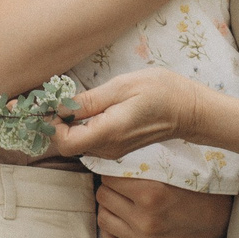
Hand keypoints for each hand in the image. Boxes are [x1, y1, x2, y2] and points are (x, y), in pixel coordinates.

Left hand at [53, 66, 206, 163]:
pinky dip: (79, 127)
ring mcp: (112, 150)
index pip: (65, 142)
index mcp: (109, 132)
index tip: (49, 104)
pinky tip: (84, 108)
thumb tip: (59, 108)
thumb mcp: (122, 87)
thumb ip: (89, 101)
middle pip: (67, 144)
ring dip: (66, 124)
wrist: (188, 110)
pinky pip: (88, 140)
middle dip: (54, 123)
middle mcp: (108, 148)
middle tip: (52, 98)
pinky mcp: (115, 147)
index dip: (51, 124)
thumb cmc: (160, 91)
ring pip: (76, 143)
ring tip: (69, 100)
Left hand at [95, 177, 231, 237]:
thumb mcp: (169, 170)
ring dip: (108, 208)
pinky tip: (122, 221)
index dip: (112, 171)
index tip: (118, 171)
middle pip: (103, 197)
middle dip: (109, 188)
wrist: (216, 220)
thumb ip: (139, 165)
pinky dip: (111, 230)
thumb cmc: (192, 188)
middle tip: (120, 186)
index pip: (108, 178)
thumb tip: (106, 158)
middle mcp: (146, 220)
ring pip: (103, 218)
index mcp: (152, 194)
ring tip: (121, 203)